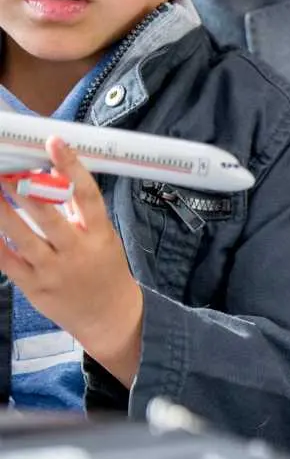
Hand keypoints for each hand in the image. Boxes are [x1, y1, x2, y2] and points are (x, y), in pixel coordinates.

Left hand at [0, 138, 142, 381]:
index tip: (55, 141)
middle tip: (5, 167)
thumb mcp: (104, 238)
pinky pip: (7, 261)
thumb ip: (79, 213)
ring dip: (0, 210)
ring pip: (20, 236)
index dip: (71, 166)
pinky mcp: (34, 286)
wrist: (110, 317)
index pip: (87, 195)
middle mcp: (76, 251)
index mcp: (99, 234)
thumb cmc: (105, 270)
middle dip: (23, 188)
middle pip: (47, 214)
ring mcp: (53, 270)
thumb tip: (51, 176)